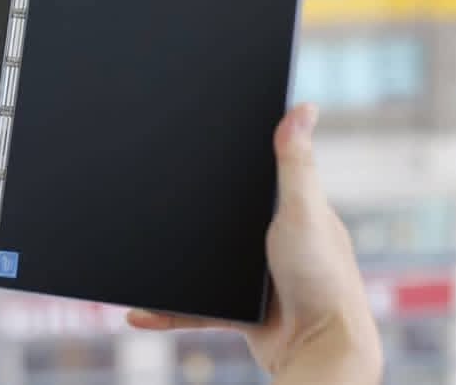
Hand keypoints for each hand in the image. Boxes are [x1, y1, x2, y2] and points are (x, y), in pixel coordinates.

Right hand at [126, 104, 382, 382]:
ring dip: (170, 260)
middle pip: (220, 215)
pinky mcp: (236, 308)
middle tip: (150, 189)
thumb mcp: (304, 210)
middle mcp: (270, 240)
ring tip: (133, 243)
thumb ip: (296, 164)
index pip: (257, 173)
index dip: (231, 155)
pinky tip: (138, 311)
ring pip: (199, 260)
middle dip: (188, 209)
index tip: (196, 136)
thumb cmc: (322, 278)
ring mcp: (252, 276)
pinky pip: (192, 306)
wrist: (316, 349)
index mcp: (289, 209)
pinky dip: (166, 310)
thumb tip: (304, 107)